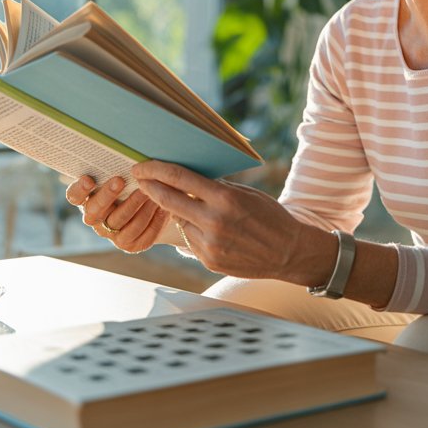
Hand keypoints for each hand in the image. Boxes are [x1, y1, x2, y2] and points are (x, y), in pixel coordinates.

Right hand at [64, 175, 169, 253]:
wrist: (148, 207)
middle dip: (108, 195)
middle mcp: (95, 219)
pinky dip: (152, 220)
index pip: (74, 196)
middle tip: (120, 180)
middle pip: (95, 211)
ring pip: (120, 222)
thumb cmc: (131, 184)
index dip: (79, 190)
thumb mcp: (121, 175)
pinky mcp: (128, 244)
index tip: (88, 179)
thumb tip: (125, 157)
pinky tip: (162, 207)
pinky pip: (140, 235)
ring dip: (135, 205)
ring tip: (148, 191)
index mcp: (87, 199)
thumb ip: (116, 169)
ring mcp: (111, 234)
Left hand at [131, 161, 328, 283]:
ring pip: (179, 221)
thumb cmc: (269, 216)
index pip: (180, 179)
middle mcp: (215, 222)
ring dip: (176, 211)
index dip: (156, 170)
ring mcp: (210, 244)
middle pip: (168, 200)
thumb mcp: (246, 193)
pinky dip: (191, 230)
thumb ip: (216, 187)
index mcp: (225, 198)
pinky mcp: (209, 261)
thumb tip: (185, 178)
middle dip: (150, 187)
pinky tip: (203, 226)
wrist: (288, 252)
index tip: (142, 166)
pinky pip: (189, 240)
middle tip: (140, 179)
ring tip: (185, 204)